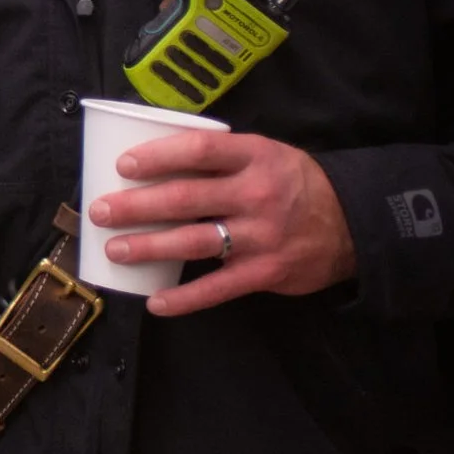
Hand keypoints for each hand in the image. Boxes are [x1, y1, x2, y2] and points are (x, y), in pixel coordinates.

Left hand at [88, 130, 357, 315]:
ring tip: (114, 250)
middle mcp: (256, 194)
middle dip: (136, 206)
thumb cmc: (292, 182)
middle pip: (185, 198)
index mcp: (254, 156)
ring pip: (193, 242)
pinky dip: (184, 298)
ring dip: (148, 247)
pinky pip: (217, 288)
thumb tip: (153, 152)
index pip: (199, 151)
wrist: (353, 223)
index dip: (158, 155)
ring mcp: (261, 236)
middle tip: (100, 211)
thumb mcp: (264, 154)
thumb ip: (220, 156)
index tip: (123, 165)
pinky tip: (155, 302)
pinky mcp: (265, 272)